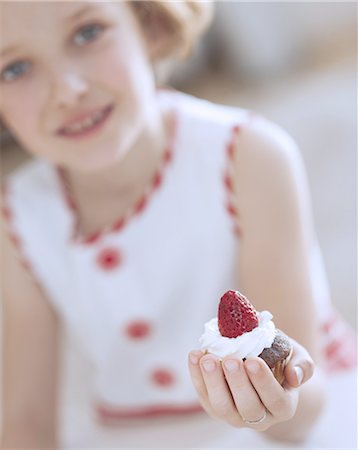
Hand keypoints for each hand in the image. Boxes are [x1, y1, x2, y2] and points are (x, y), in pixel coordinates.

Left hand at [188, 338, 313, 430]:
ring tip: (208, 359)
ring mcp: (233, 415)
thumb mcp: (297, 357)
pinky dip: (196, 375)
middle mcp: (259, 417)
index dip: (263, 382)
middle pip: (247, 407)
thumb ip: (303, 365)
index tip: (253, 361)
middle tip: (230, 360)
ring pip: (222, 406)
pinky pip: (203, 394)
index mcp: (282, 406)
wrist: (261, 359)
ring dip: (212, 382)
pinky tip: (195, 355)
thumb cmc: (281, 358)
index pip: (275, 400)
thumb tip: (295, 376)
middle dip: (237, 383)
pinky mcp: (213, 406)